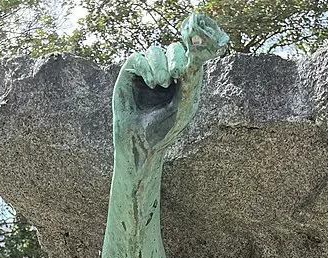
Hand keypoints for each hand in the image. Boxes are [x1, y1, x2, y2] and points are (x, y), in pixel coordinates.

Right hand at [112, 14, 228, 152]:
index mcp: (183, 82)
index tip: (197, 42)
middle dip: (175, 57)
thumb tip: (197, 53)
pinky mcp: (130, 75)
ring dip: (160, 64)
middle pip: (173, 49)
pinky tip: (151, 83)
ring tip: (161, 83)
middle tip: (177, 73)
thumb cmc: (165, 130)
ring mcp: (147, 73)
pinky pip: (138, 58)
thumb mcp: (184, 105)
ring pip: (155, 51)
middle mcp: (166, 75)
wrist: (141, 145)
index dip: (193, 47)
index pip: (190, 57)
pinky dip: (146, 67)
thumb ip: (192, 81)